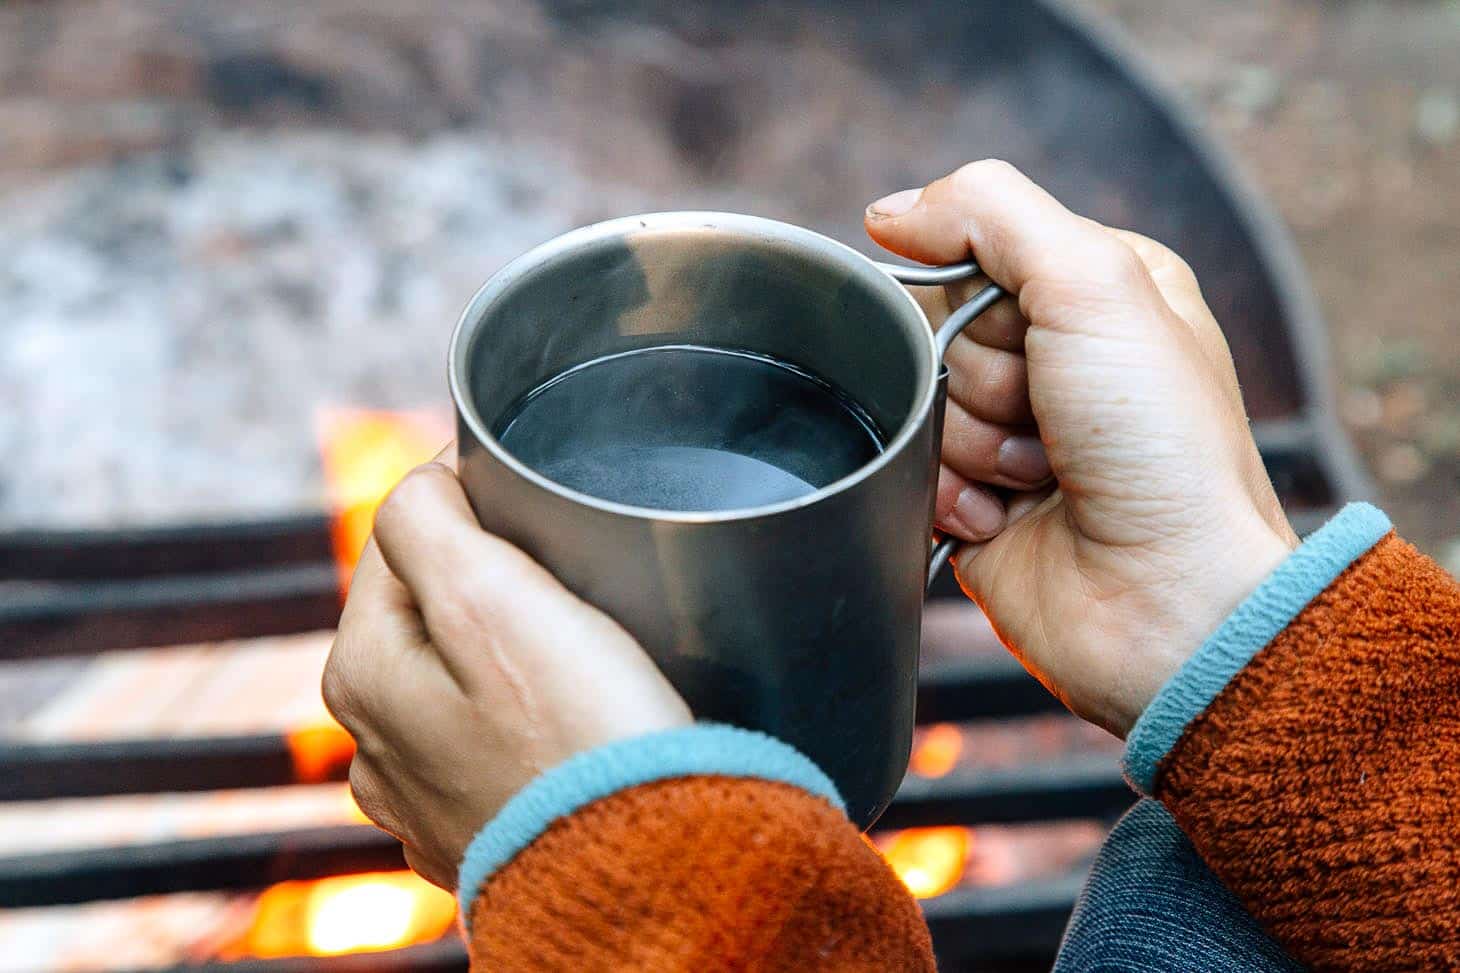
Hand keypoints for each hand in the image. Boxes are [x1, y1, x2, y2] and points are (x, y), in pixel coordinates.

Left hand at [322, 449, 690, 887]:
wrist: (650, 871)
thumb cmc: (581, 734)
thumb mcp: (489, 596)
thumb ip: (429, 516)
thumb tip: (423, 484)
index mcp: (361, 674)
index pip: (403, 537)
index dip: (473, 503)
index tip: (541, 511)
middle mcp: (373, 746)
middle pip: (433, 608)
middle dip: (494, 582)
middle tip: (573, 586)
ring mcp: (423, 801)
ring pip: (464, 677)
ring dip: (512, 653)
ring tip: (581, 657)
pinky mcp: (479, 833)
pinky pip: (497, 742)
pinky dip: (531, 719)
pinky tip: (574, 723)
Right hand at [866, 161, 1298, 736]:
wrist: (1167, 601)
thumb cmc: (1162, 447)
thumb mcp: (1096, 282)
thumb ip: (989, 213)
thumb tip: (888, 213)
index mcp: (1101, 288)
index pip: (977, 248)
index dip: (985, 293)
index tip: (1039, 334)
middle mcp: (1061, 355)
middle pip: (940, 325)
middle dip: (984, 375)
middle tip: (1050, 416)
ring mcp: (1019, 432)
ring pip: (924, 399)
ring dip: (972, 441)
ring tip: (1041, 475)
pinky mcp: (981, 499)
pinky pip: (915, 469)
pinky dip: (952, 494)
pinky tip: (1009, 516)